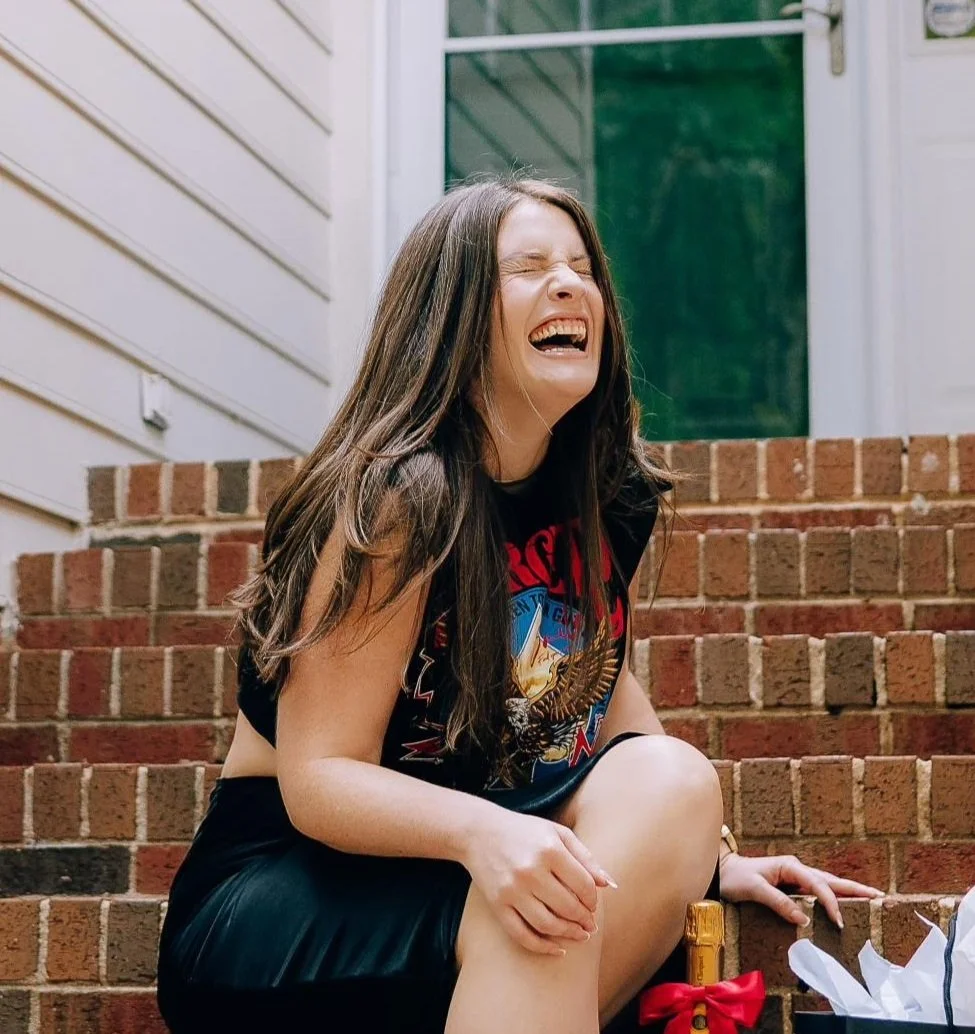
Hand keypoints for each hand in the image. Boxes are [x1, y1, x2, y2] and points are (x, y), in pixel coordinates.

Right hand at [461, 808, 615, 955]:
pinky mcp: (497, 905)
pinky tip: (557, 949)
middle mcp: (530, 870)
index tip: (593, 903)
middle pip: (568, 907)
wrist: (479, 832)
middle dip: (585, 919)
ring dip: (569, 934)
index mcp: (549, 849)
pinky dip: (542, 947)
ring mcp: (512, 890)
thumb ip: (586, 857)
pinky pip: (522, 934)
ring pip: (548, 924)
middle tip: (590, 923)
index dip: (593, 899)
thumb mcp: (558, 834)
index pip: (583, 885)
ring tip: (579, 934)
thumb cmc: (525, 831)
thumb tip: (610, 885)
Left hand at [719, 852, 883, 927]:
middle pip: (830, 880)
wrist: (723, 871)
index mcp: (790, 866)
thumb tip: (803, 919)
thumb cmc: (736, 878)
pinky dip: (833, 897)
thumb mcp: (754, 889)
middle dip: (854, 889)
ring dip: (848, 892)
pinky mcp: (793, 886)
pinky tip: (844, 904)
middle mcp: (796, 869)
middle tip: (878, 896)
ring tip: (871, 898)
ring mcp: (796, 877)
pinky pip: (818, 892)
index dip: (831, 903)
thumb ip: (778, 902)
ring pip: (827, 884)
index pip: (818, 885)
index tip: (839, 921)